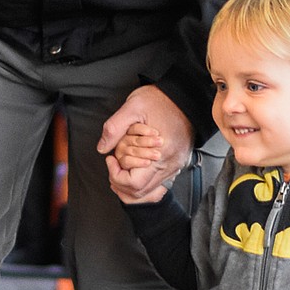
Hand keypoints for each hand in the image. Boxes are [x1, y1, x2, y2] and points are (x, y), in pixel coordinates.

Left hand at [100, 86, 192, 203]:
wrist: (186, 97)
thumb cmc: (161, 100)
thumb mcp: (133, 107)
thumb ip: (114, 128)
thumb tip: (103, 148)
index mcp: (160, 152)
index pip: (134, 184)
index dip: (116, 176)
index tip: (111, 160)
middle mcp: (170, 164)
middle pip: (141, 192)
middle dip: (121, 183)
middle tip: (113, 165)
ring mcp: (175, 165)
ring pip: (150, 192)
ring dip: (131, 185)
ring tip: (121, 169)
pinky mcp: (177, 163)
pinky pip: (159, 184)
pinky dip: (144, 182)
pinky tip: (135, 170)